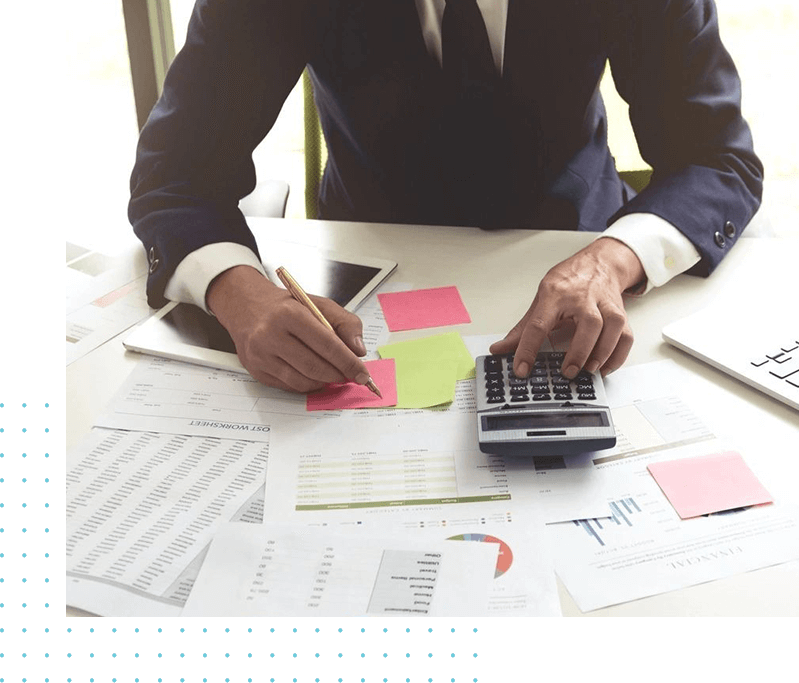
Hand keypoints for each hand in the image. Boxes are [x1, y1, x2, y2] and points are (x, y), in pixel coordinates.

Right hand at [206, 265, 370, 391]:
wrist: (248, 307)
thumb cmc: (286, 307)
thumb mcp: (319, 304)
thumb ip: (346, 323)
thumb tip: (358, 350)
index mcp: (289, 313)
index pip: (327, 345)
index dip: (349, 363)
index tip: (363, 374)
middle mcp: (270, 334)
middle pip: (315, 367)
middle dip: (338, 375)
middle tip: (351, 376)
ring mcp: (261, 355)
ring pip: (302, 381)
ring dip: (324, 382)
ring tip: (333, 374)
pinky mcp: (256, 370)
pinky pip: (290, 386)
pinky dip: (308, 385)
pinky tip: (314, 375)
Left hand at [489, 238, 644, 378]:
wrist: (599, 263)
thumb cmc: (569, 282)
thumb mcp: (541, 299)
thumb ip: (523, 329)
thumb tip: (499, 349)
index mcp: (555, 294)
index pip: (539, 323)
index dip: (527, 349)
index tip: (521, 369)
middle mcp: (583, 297)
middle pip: (589, 323)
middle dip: (579, 350)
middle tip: (567, 372)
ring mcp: (605, 304)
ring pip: (612, 327)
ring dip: (602, 352)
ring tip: (588, 370)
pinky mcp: (621, 313)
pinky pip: (626, 336)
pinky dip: (618, 356)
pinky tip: (604, 368)